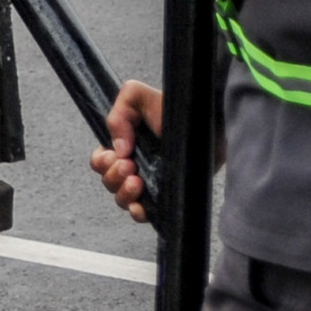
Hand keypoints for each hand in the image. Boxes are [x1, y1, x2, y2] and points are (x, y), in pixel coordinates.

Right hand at [88, 79, 162, 224]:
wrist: (210, 123)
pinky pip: (143, 214)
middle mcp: (134, 165)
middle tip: (131, 166)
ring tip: (138, 182)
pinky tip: (141, 206)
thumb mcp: (138, 96)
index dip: (102, 162)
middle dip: (114, 176)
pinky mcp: (167, 197)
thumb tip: (118, 149)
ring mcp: (150, 183)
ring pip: (122, 200)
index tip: (116, 156)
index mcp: (124, 145)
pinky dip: (137, 212)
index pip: (100, 162)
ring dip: (124, 193)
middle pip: (108, 182)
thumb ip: (118, 114)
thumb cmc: (176, 109)